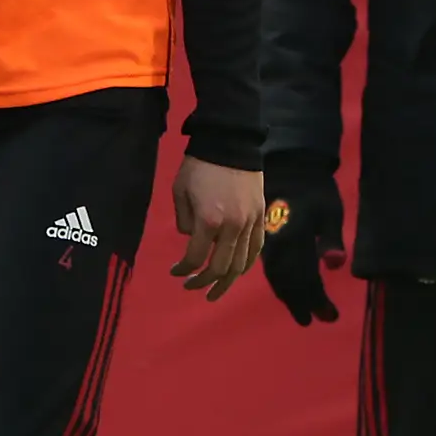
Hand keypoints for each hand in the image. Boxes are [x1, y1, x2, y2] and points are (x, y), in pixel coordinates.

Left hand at [169, 157, 264, 301]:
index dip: (183, 270)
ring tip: (214, 292)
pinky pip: (255, 250)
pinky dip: (246, 265)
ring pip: (241, 264)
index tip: (175, 272)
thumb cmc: (199, 166)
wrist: (230, 143)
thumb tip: (191, 238)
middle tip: (191, 287)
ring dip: (227, 282)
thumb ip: (183, 220)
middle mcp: (231, 228)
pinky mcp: (260, 218)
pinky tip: (236, 273)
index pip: (195, 258)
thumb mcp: (179, 191)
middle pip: (220, 268)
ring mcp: (249, 224)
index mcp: (208, 221)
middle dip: (203, 282)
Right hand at [259, 157, 346, 325]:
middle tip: (314, 320)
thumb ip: (332, 239)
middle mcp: (278, 246)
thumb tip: (337, 265)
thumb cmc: (316, 189)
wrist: (290, 166)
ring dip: (289, 297)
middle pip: (289, 283)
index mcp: (296, 240)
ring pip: (277, 278)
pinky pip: (270, 269)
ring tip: (302, 313)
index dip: (317, 300)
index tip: (330, 316)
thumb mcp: (330, 210)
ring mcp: (268, 244)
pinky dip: (280, 284)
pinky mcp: (264, 240)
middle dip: (302, 303)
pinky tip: (287, 290)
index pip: (306, 278)